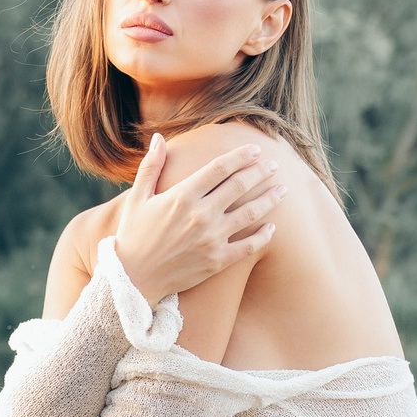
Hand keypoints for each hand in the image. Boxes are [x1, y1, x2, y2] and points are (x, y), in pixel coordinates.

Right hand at [112, 134, 284, 302]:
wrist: (133, 279)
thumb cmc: (133, 235)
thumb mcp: (137, 198)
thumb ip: (151, 166)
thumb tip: (158, 137)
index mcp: (182, 196)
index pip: (220, 168)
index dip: (241, 156)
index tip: (255, 149)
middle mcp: (200, 215)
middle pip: (239, 186)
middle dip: (260, 172)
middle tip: (274, 165)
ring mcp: (211, 239)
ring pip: (250, 213)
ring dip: (270, 199)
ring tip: (283, 189)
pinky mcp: (217, 261)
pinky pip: (249, 246)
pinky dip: (263, 236)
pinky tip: (273, 227)